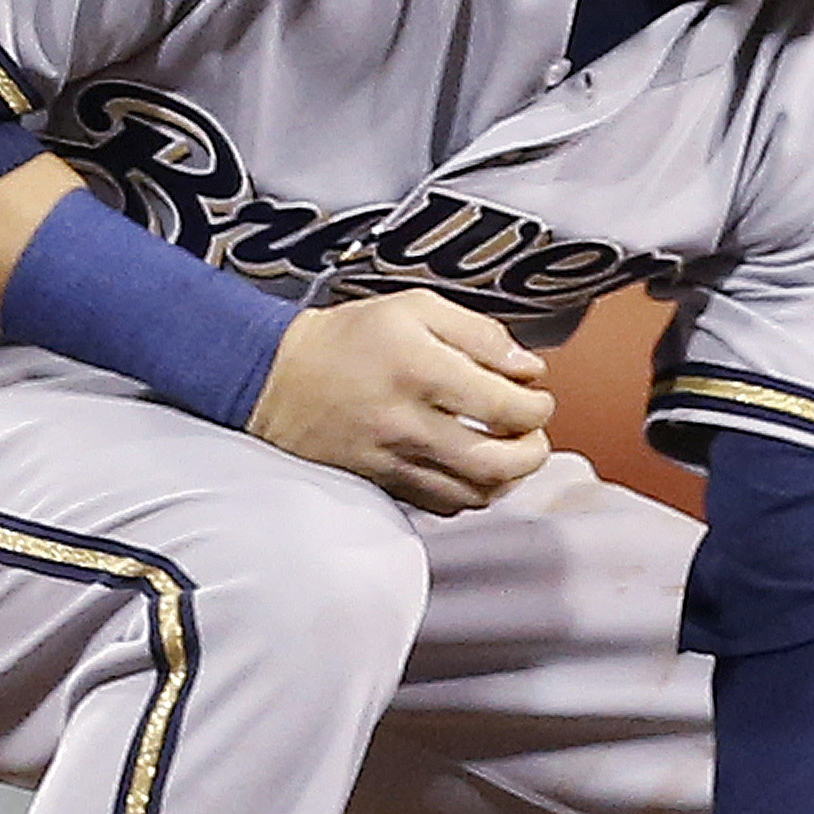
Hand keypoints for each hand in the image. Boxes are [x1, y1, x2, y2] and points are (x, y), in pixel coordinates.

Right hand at [245, 292, 553, 513]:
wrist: (277, 377)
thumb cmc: (348, 340)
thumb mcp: (416, 308)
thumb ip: (481, 333)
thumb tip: (528, 367)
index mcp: (421, 371)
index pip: (505, 407)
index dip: (537, 408)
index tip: (537, 398)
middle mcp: (408, 422)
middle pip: (498, 463)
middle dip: (533, 451)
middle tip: (533, 433)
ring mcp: (393, 460)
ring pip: (475, 493)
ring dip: (508, 476)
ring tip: (508, 451)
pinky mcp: (383, 484)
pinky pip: (443, 505)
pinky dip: (472, 493)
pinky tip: (474, 470)